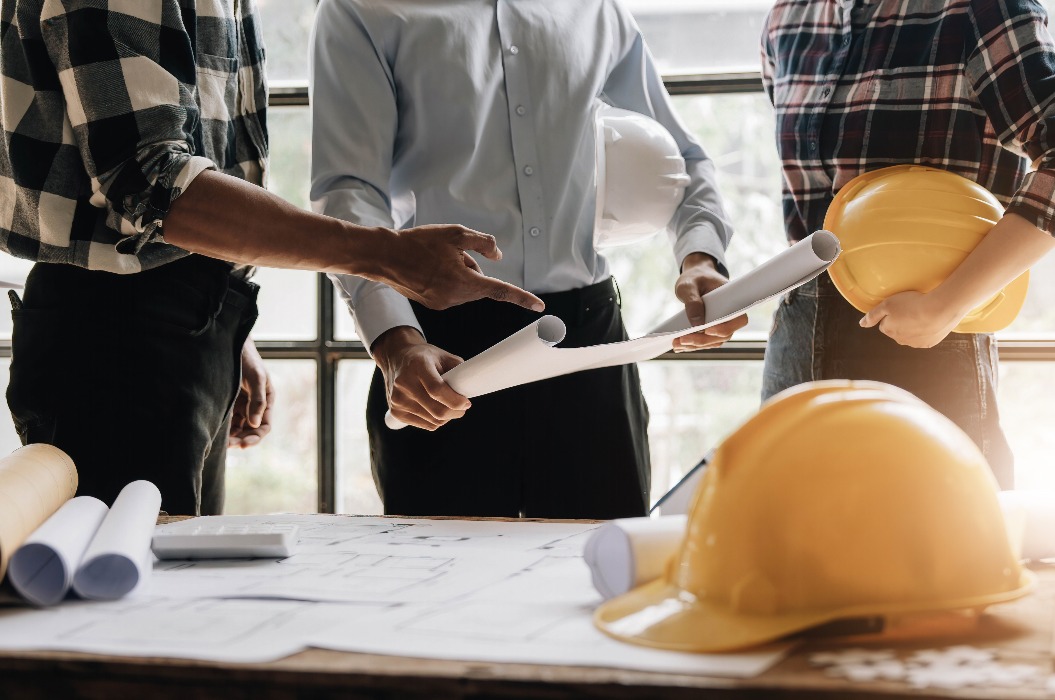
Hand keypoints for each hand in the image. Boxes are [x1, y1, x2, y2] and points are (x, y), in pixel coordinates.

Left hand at [229, 338, 273, 447]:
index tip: (244, 445)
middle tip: (228, 446)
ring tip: (220, 443)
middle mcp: (254, 406)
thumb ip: (258, 401)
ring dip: (232, 437)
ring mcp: (241, 405)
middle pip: (250, 430)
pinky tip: (215, 432)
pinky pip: (228, 420)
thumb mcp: (256, 378)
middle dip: (241, 439)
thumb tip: (254, 424)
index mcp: (266, 401)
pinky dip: (223, 428)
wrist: (231, 346)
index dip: (255, 437)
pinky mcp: (228, 403)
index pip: (264, 426)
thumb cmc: (248, 360)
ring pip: (238, 428)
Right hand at [371, 326, 469, 430]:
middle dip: (456, 412)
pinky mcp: (396, 412)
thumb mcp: (443, 356)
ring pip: (433, 421)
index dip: (456, 400)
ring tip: (450, 406)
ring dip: (448, 417)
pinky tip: (438, 410)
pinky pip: (426, 425)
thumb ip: (458, 370)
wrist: (397, 357)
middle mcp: (404, 383)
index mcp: (417, 366)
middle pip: (437, 410)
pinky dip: (437, 421)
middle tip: (463, 407)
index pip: (437, 390)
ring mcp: (398, 399)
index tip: (466, 402)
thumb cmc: (425, 357)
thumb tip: (471, 388)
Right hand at [375, 225, 544, 311]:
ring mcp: (444, 303)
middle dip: (472, 267)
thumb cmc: (420, 242)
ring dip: (459, 272)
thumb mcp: (455, 233)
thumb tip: (498, 256)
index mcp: (464, 282)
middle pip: (480, 282)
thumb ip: (483, 243)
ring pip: (466, 286)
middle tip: (449, 252)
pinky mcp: (434, 304)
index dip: (522, 297)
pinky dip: (448, 278)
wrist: (385, 257)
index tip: (539, 307)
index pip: (500, 290)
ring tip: (434, 259)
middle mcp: (456, 298)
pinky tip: (428, 268)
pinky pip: (453, 290)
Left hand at [672, 253, 747, 351]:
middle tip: (682, 340)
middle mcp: (730, 315)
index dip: (725, 328)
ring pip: (713, 341)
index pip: (738, 319)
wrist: (695, 278)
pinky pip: (705, 341)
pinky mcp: (711, 329)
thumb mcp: (689, 285)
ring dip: (695, 345)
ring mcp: (722, 324)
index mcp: (732, 300)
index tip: (708, 330)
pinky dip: (692, 345)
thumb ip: (692, 301)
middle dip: (703, 340)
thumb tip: (697, 323)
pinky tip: (678, 345)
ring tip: (676, 344)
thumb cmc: (695, 278)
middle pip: (724, 335)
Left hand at [859, 291, 961, 347]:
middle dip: (902, 321)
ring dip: (914, 326)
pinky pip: (925, 337)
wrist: (940, 309)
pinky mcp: (929, 343)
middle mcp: (900, 340)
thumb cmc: (912, 304)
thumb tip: (862, 324)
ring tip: (922, 314)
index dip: (892, 314)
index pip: (885, 324)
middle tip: (912, 309)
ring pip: (911, 334)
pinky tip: (931, 320)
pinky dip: (927, 330)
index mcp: (889, 331)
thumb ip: (872, 315)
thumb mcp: (887, 304)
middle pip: (898, 330)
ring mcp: (915, 343)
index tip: (901, 307)